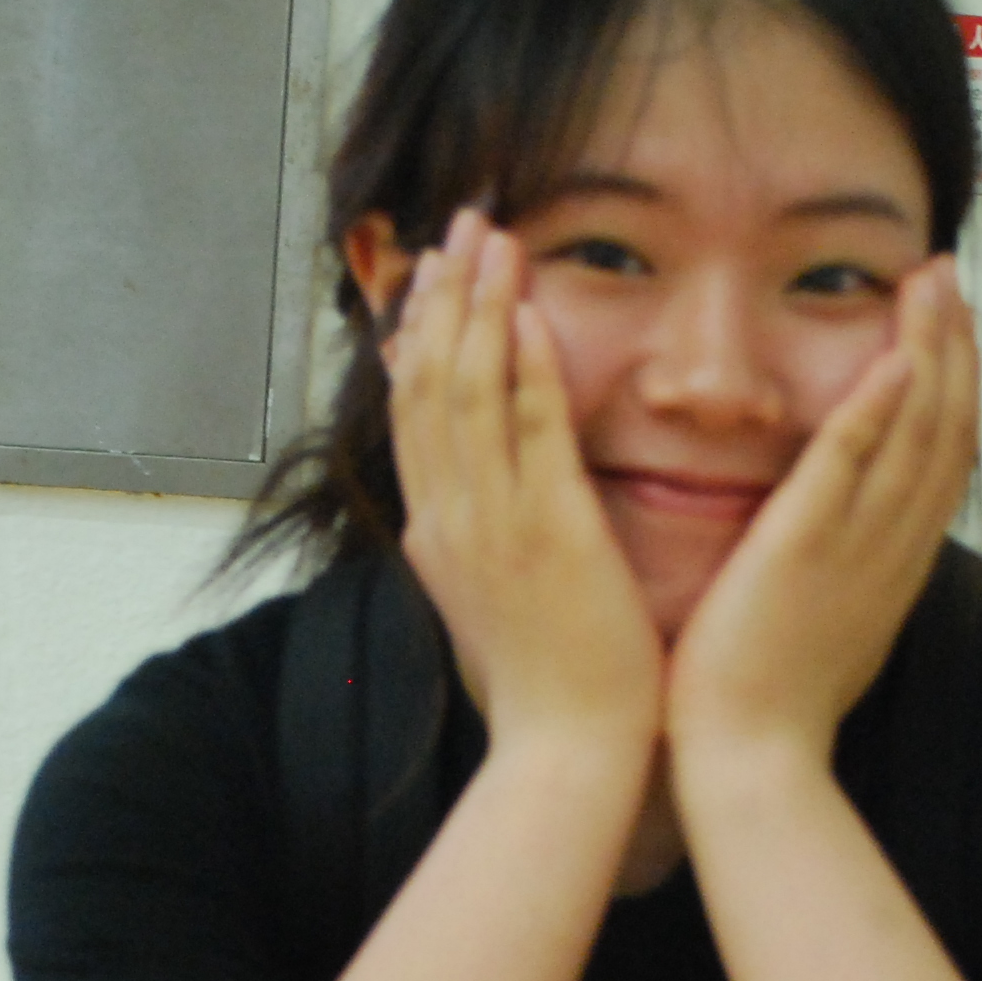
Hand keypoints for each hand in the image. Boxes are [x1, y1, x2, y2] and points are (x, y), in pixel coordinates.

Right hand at [385, 212, 664, 752]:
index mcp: (435, 534)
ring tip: (492, 237)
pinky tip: (528, 313)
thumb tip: (438, 522)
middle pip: (430, 385)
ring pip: (469, 393)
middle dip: (444, 297)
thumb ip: (463, 552)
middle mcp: (450, 520)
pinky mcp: (549, 534)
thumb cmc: (546, 689)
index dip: (419, 337)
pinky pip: (529, 434)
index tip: (431, 277)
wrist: (566, 756)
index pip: (414, 415)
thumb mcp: (484, 607)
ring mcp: (494, 525)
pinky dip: (523, 369)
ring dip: (480, 308)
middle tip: (462, 224)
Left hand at [663, 255, 977, 764]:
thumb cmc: (768, 704)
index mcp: (895, 565)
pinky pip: (848, 471)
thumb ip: (838, 567)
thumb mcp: (824, 621)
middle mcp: (892, 550)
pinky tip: (892, 356)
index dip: (952, 383)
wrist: (750, 764)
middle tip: (947, 275)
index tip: (948, 324)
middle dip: (953, 345)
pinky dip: (877, 412)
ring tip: (930, 283)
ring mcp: (855, 551)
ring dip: (928, 351)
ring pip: (914, 435)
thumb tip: (841, 538)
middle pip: (946, 430)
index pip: (942, 457)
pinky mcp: (802, 554)